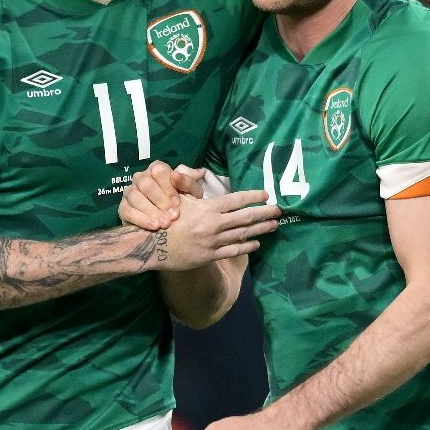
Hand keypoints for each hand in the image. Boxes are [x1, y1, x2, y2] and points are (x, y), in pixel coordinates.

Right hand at [119, 161, 206, 231]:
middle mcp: (141, 178)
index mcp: (157, 170)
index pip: (158, 171)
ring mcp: (130, 192)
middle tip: (173, 216)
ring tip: (164, 224)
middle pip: (145, 183)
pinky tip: (154, 226)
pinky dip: (141, 219)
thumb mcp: (192, 192)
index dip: (168, 186)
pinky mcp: (124, 208)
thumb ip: (187, 182)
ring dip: (150, 210)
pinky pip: (127, 210)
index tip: (178, 202)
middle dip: (160, 200)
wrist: (175, 222)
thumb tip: (177, 175)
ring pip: (134, 195)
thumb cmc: (184, 202)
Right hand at [156, 189, 279, 269]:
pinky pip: (233, 250)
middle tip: (279, 210)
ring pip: (242, 234)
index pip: (236, 200)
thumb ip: (191, 189)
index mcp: (207, 208)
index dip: (253, 197)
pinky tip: (256, 244)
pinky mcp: (209, 255)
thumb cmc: (162, 219)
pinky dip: (246, 246)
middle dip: (264, 213)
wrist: (150, 245)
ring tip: (273, 225)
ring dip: (260, 229)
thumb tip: (198, 173)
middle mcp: (214, 224)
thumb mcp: (176, 199)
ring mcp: (213, 241)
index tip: (266, 195)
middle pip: (245, 217)